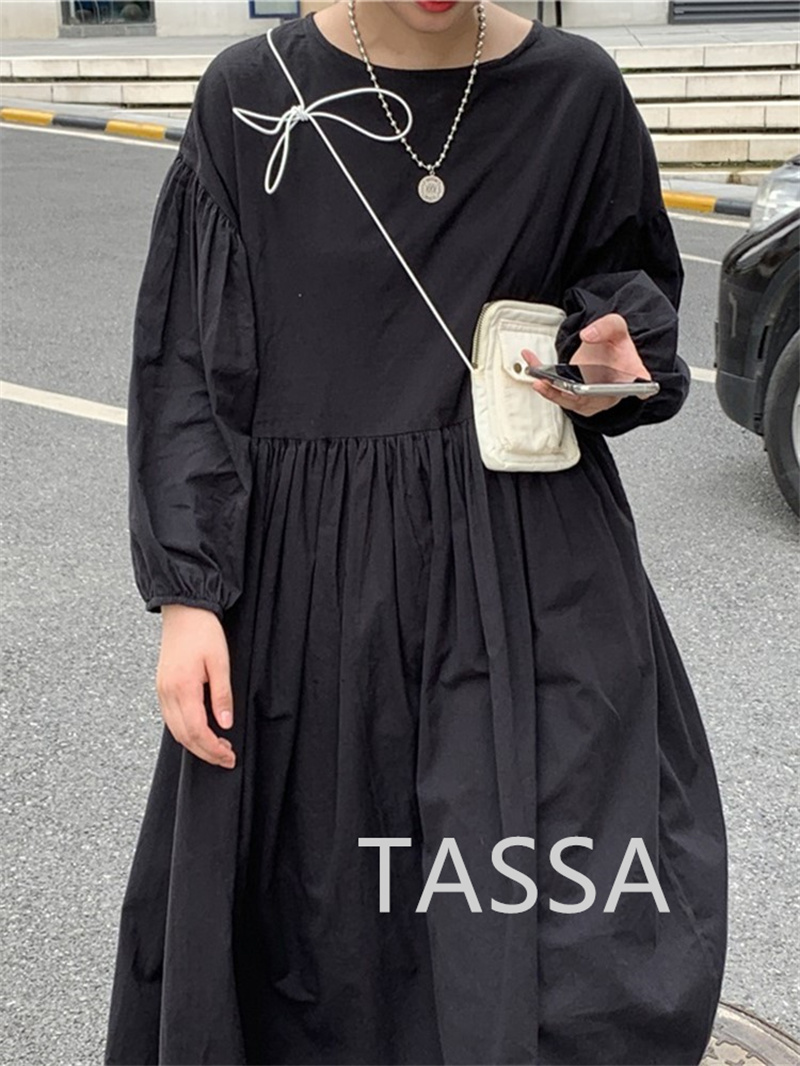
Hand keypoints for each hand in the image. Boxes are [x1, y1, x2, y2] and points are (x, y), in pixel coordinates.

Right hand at [156, 604, 235, 768]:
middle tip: (226, 758)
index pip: (196, 731)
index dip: (212, 748)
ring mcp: (161, 690)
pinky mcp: (162, 686)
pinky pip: (170, 718)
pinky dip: (185, 731)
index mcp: (182, 688)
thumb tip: (225, 724)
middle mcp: (167, 693)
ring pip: (175, 730)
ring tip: (217, 747)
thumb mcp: (220, 662)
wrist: (184, 610)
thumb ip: (222, 695)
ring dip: (195, 744)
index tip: (229, 756)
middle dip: (205, 752)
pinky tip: (200, 731)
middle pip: (183, 736)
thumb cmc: (204, 632)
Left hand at [521, 312, 651, 416]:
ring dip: (553, 391)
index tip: (617, 390)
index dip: (628, 390)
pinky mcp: (576, 397)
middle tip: (556, 384)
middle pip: (594, 399)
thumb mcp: (616, 328)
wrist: (605, 353)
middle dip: (572, 394)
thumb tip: (588, 335)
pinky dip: (545, 384)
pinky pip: (559, 394)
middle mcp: (611, 393)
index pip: (638, 389)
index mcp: (632, 377)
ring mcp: (592, 399)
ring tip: (540, 379)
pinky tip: (533, 368)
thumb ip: (607, 326)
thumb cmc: (615, 346)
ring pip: (572, 401)